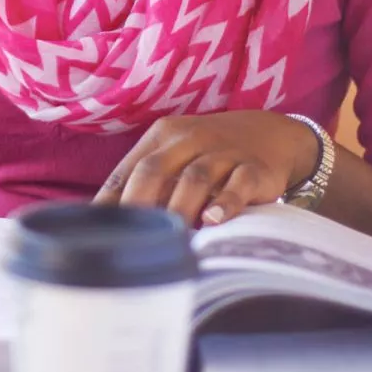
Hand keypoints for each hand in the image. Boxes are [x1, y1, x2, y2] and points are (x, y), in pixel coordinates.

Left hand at [91, 111, 319, 227]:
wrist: (272, 134)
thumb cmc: (210, 154)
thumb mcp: (176, 156)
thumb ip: (147, 181)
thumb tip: (106, 221)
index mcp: (163, 136)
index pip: (130, 168)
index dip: (112, 199)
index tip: (98, 230)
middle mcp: (190, 139)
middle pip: (155, 169)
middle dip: (138, 203)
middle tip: (129, 237)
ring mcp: (224, 153)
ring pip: (195, 177)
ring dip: (179, 207)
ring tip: (169, 237)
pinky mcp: (255, 169)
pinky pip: (239, 185)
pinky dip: (226, 203)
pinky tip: (213, 221)